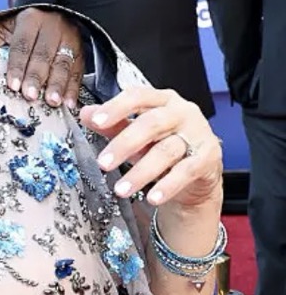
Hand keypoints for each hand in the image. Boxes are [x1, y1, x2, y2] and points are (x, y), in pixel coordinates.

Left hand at [0, 8, 84, 107]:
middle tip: (29, 96)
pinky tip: (68, 103)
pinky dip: (73, 88)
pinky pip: (79, 70)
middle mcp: (53, 26)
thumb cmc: (19, 29)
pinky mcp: (81, 51)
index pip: (22, 45)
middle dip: (36, 77)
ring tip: (51, 102)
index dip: (17, 66)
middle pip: (43, 55)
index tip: (13, 85)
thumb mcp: (0, 28)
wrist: (50, 16)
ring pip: (63, 63)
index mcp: (30, 19)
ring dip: (58, 84)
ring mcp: (70, 38)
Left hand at [80, 87, 221, 210]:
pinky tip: (152, 198)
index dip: (116, 108)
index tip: (96, 122)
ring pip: (166, 151)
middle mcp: (182, 112)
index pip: (138, 96)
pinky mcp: (209, 157)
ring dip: (141, 172)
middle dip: (124, 144)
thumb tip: (86, 114)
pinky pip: (186, 171)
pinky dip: (168, 186)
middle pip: (151, 124)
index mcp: (162, 100)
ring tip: (120, 189)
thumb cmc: (162, 143)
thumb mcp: (135, 132)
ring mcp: (198, 134)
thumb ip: (112, 124)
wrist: (196, 171)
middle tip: (103, 163)